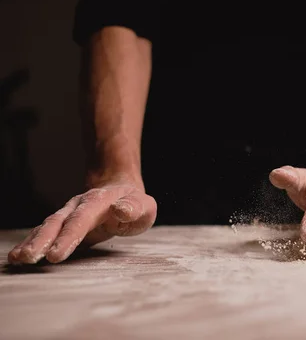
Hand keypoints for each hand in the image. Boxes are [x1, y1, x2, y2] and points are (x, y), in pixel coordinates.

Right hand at [8, 178, 155, 264]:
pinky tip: (18, 256)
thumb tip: (121, 209)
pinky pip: (44, 232)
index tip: (56, 254)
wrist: (120, 190)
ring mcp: (68, 213)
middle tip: (31, 258)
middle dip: (44, 240)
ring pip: (47, 226)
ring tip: (19, 258)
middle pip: (58, 222)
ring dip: (33, 242)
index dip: (69, 236)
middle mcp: (78, 205)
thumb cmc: (135, 204)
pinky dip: (30, 243)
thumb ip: (135, 208)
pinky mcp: (63, 224)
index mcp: (99, 201)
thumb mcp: (144, 206)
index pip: (82, 219)